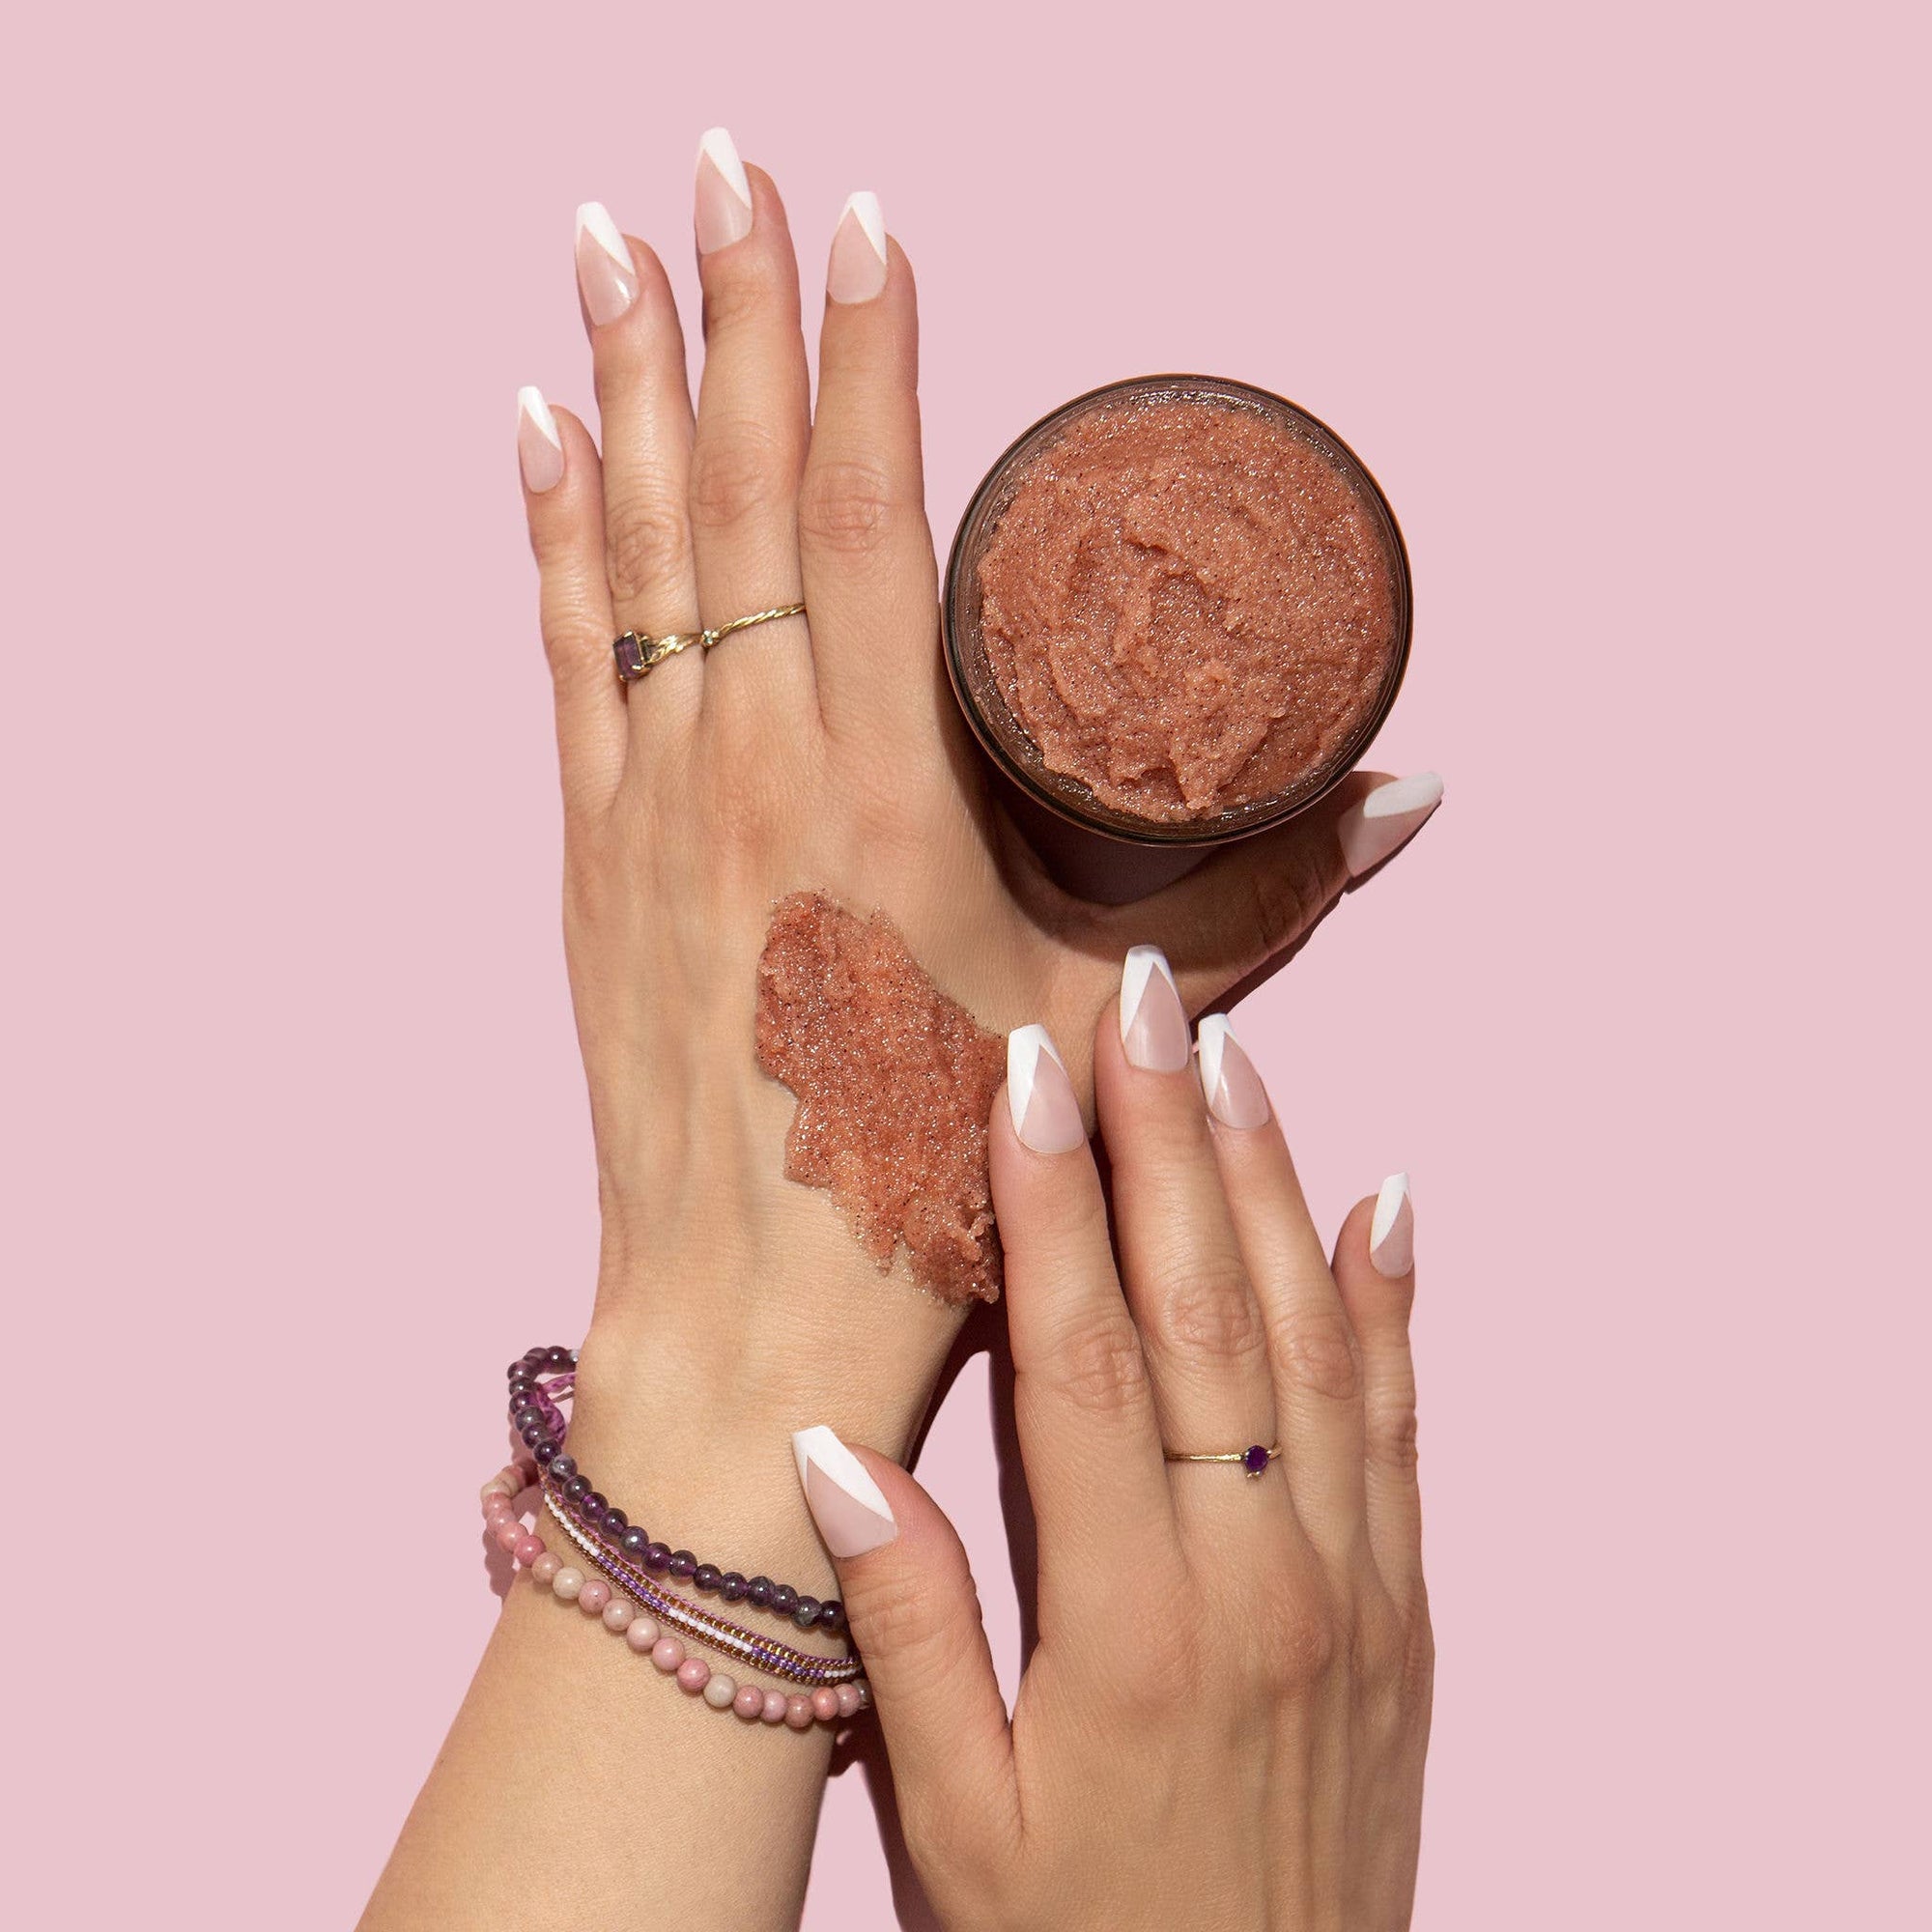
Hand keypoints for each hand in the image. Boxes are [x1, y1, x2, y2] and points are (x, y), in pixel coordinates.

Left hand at [518, 143, 1437, 1519]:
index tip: (859, 223)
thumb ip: (1268, 894)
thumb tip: (1414, 797)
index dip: (867, 351)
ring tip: (601, 245)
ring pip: (636, 545)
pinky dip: (555, 533)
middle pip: (736, 485)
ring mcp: (656, 801)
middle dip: (729, 307)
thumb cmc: (947, 1173)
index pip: (865, 509)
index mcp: (889, 782)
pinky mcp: (594, 854)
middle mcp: (755, 761)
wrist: (757, 1306)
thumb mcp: (1120, 1015)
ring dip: (624, 384)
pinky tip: (538, 433)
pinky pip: (569, 651)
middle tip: (714, 163)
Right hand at [794, 950, 1432, 1927]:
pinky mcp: (1405, 1612)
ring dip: (1270, 1185)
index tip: (1028, 1073)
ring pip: (1314, 1340)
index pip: (1084, 1362)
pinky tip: (1381, 1203)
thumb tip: (828, 1453)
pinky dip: (1392, 1305)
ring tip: (1231, 1056)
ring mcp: (1354, 1588)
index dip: (1052, 1206)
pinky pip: (1402, 1427)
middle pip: (1206, 1312)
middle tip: (1143, 997)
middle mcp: (1264, 1578)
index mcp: (1135, 1624)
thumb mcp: (958, 1828)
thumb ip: (904, 1632)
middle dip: (1167, 1138)